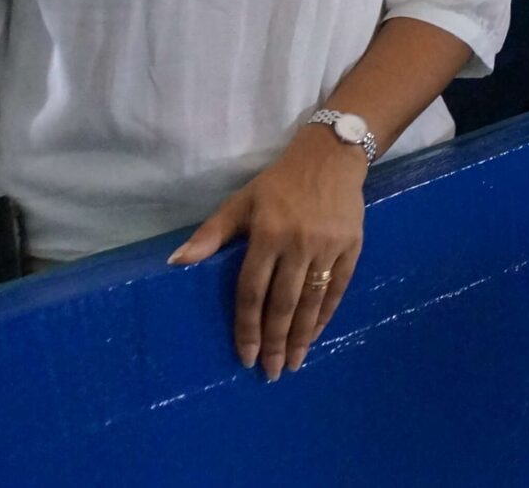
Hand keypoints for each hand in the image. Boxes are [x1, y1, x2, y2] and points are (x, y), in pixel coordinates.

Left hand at [169, 130, 366, 381]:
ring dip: (301, 336)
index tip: (244, 356)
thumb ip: (211, 234)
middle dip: (275, 341)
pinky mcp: (352, 246)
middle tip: (270, 372)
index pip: (253, 291)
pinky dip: (326, 315)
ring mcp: (328, 246)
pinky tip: (316, 334)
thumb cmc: (279, 184)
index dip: (248, 327)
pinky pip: (338, 288)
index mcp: (268, 235)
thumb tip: (176, 263)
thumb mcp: (241, 202)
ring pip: (312, 300)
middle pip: (284, 303)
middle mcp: (298, 244)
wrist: (331, 156)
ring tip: (293, 363)